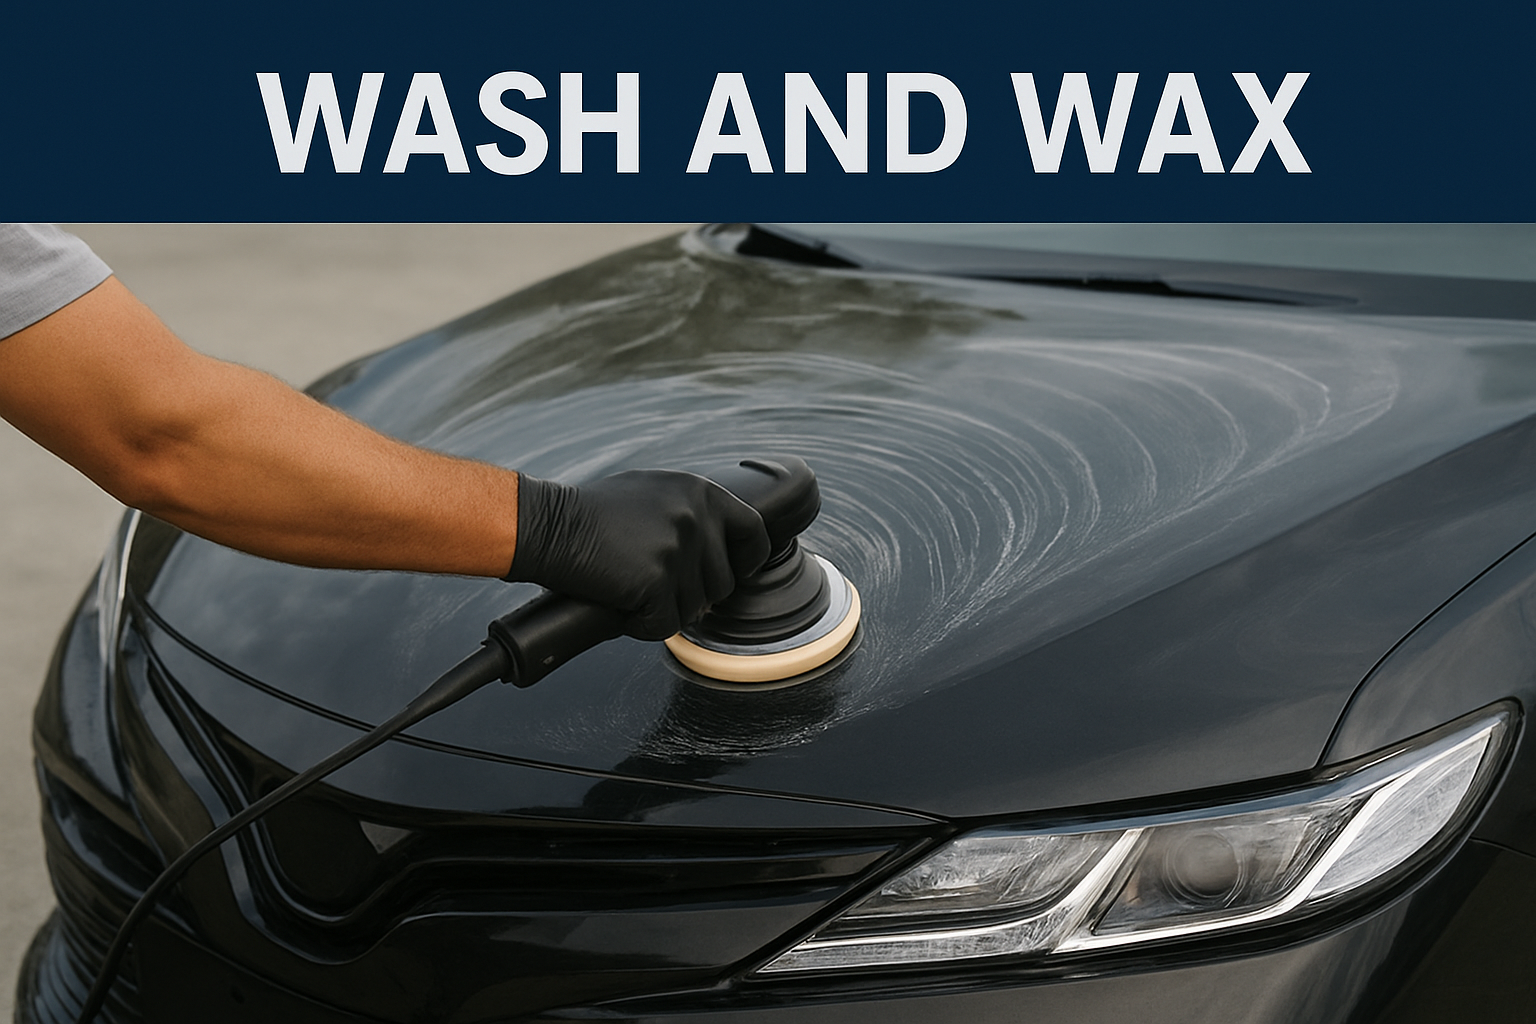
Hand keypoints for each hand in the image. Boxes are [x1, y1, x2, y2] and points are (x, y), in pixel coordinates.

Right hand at [506, 469, 770, 639]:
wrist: (550, 526)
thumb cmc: (593, 513)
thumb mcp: (653, 493)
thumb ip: (691, 512)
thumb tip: (719, 548)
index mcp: (701, 492)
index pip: (754, 532)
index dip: (746, 560)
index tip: (732, 573)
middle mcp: (696, 517)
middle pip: (723, 582)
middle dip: (694, 593)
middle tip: (655, 585)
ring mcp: (678, 549)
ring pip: (695, 608)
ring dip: (664, 609)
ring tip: (630, 586)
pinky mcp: (656, 581)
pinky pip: (664, 625)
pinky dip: (640, 624)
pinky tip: (619, 603)